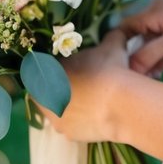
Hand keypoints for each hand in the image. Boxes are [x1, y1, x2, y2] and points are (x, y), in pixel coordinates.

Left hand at [44, 27, 129, 142]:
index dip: (52, 65)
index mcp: (48, 71)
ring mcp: (55, 118)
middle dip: (56, 85)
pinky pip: (68, 124)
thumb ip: (109, 36)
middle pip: (44, 89)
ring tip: (87, 97)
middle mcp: (45, 97)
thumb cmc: (110, 70)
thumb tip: (116, 30)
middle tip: (76, 79)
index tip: (65, 64)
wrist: (122, 104)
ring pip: (55, 109)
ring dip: (66, 103)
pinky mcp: (67, 134)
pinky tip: (91, 112)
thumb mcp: (111, 45)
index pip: (40, 67)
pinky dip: (77, 119)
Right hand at [119, 0, 162, 78]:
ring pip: (143, 32)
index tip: (125, 67)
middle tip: (142, 71)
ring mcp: (158, 7)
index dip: (121, 49)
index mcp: (150, 12)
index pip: (123, 30)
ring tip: (153, 68)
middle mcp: (149, 6)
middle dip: (134, 53)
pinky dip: (155, 42)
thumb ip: (153, 54)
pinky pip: (153, 28)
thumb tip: (131, 69)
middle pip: (132, 33)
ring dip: (146, 49)